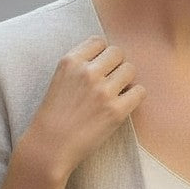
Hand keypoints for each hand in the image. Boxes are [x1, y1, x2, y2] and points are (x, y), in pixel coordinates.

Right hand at [20, 35, 144, 179]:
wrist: (50, 147)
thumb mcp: (59, 79)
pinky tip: (124, 104)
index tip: (99, 68)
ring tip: (115, 93)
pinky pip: (139, 91)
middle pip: (117, 53)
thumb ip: (79, 65)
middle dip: (115, 65)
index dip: (102, 54)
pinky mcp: (116, 110)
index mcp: (70, 61)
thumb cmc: (53, 116)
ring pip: (130, 69)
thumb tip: (107, 57)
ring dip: (125, 80)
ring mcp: (103, 91)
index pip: (99, 42)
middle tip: (109, 82)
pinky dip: (135, 96)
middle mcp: (87, 72)